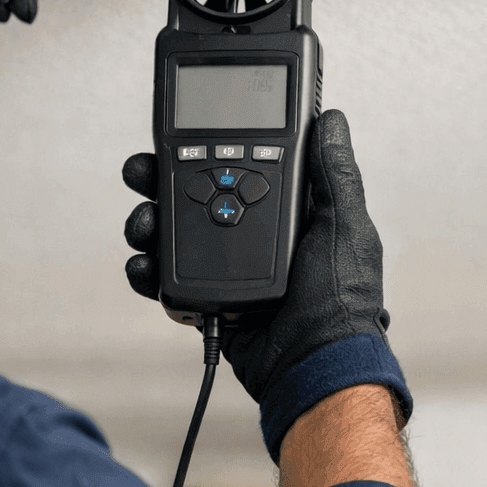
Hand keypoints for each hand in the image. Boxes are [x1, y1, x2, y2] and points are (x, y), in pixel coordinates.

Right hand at [122, 109, 391, 409]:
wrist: (316, 365)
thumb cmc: (342, 303)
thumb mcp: (345, 227)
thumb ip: (333, 174)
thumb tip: (331, 121)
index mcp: (284, 212)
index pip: (237, 164)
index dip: (205, 148)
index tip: (180, 134)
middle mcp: (251, 236)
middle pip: (192, 195)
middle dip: (159, 181)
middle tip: (141, 173)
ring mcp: (226, 269)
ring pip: (172, 234)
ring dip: (148, 224)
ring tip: (142, 224)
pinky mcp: (207, 300)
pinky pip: (167, 281)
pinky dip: (148, 272)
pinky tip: (143, 265)